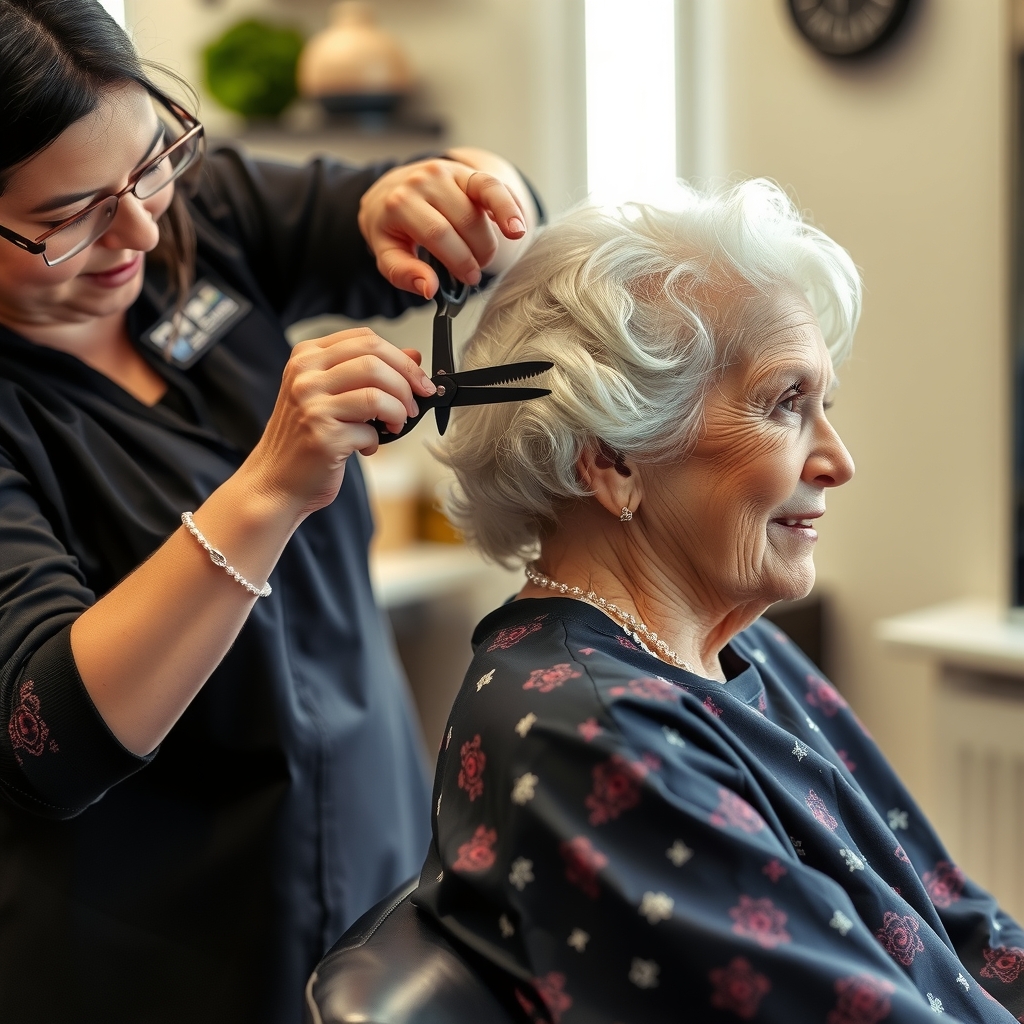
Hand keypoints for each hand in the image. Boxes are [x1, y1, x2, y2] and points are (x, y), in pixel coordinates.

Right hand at [244, 328, 435, 517]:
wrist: (275, 480)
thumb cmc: (305, 437)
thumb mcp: (332, 394)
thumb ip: (368, 372)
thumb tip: (414, 355)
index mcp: (306, 357)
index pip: (365, 339)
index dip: (401, 357)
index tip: (419, 378)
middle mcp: (305, 376)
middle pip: (373, 360)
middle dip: (407, 382)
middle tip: (414, 404)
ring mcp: (311, 405)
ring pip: (376, 394)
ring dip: (398, 412)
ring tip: (395, 425)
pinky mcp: (323, 436)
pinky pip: (370, 431)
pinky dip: (376, 440)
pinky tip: (366, 446)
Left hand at [358, 155, 528, 297]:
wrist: (390, 191)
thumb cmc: (392, 227)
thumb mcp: (386, 254)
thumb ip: (404, 274)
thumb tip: (430, 288)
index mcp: (401, 202)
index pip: (438, 233)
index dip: (459, 260)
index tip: (469, 278)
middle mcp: (425, 181)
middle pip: (465, 219)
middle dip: (478, 250)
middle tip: (477, 269)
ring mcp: (447, 171)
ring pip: (484, 200)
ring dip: (496, 232)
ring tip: (495, 252)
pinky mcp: (466, 171)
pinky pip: (494, 185)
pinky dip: (510, 206)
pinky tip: (518, 227)